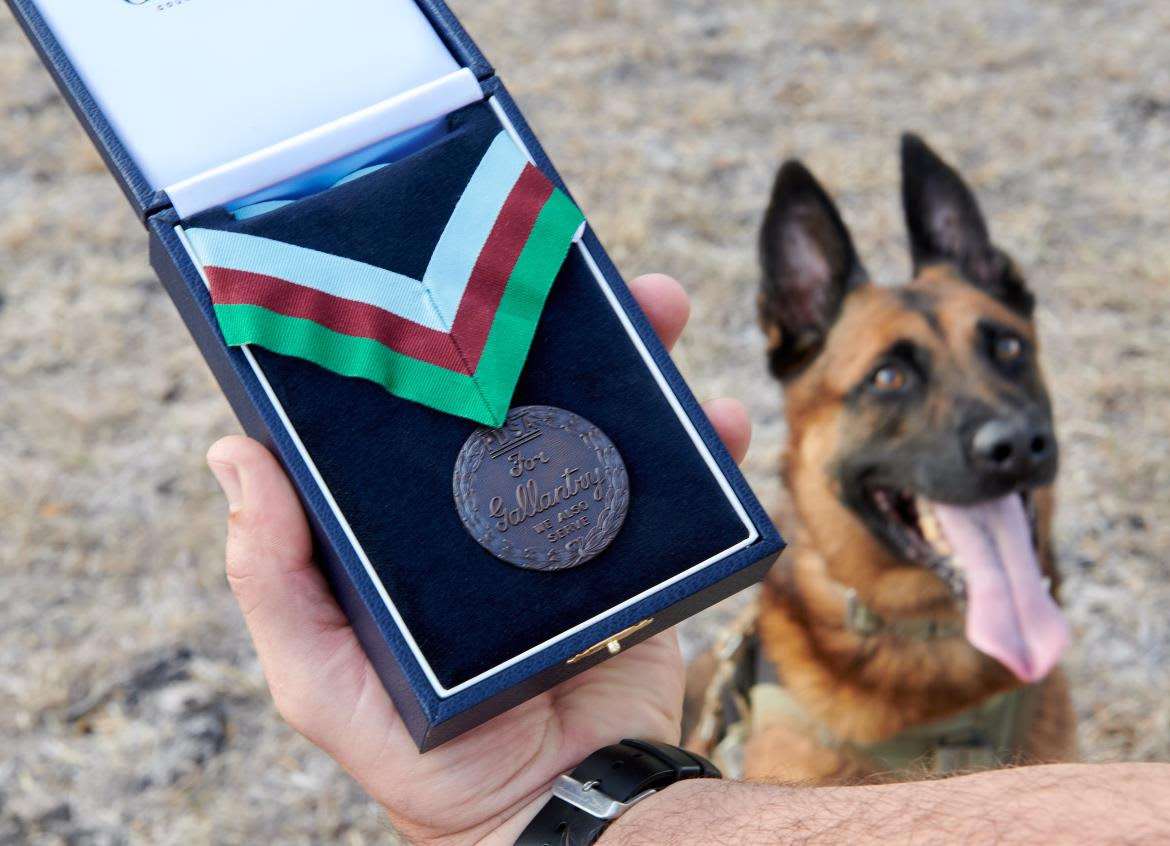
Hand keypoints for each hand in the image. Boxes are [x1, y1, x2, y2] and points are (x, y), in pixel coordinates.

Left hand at [206, 274, 750, 845]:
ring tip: (662, 308)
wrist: (559, 813)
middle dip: (556, 323)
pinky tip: (720, 420)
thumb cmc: (422, 758)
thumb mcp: (319, 676)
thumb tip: (233, 451)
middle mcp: (491, 507)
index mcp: (416, 521)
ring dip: (638, 357)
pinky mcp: (636, 554)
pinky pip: (676, 485)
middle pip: (523, 390)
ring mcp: (569, 524)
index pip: (418, 410)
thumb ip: (275, 579)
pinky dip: (704, 444)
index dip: (430, 341)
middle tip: (578, 270)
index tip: (447, 277)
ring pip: (605, 416)